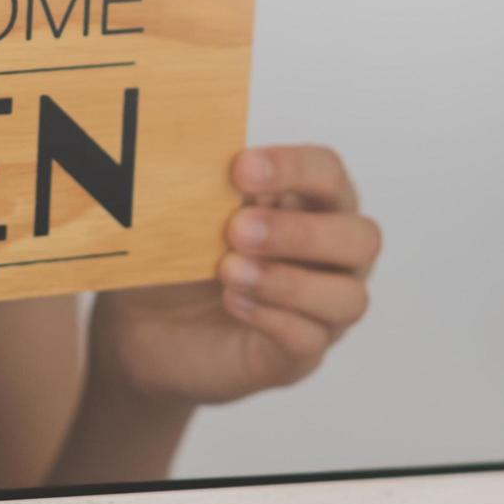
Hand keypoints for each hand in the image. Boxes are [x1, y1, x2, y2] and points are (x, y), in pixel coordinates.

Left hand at [89, 145, 380, 404]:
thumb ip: (202, 182)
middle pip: (361, 238)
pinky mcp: (295, 355)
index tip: (240, 170)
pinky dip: (273, 317)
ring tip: (228, 270)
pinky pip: (310, 340)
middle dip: (302, 232)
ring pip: (348, 297)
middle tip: (237, 230)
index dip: (293, 167)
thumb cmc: (175, 257)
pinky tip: (232, 301)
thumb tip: (194, 148)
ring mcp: (319, 311)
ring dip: (287, 281)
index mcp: (305, 204)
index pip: (327, 173)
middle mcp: (329, 257)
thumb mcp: (182, 213)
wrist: (143, 326)